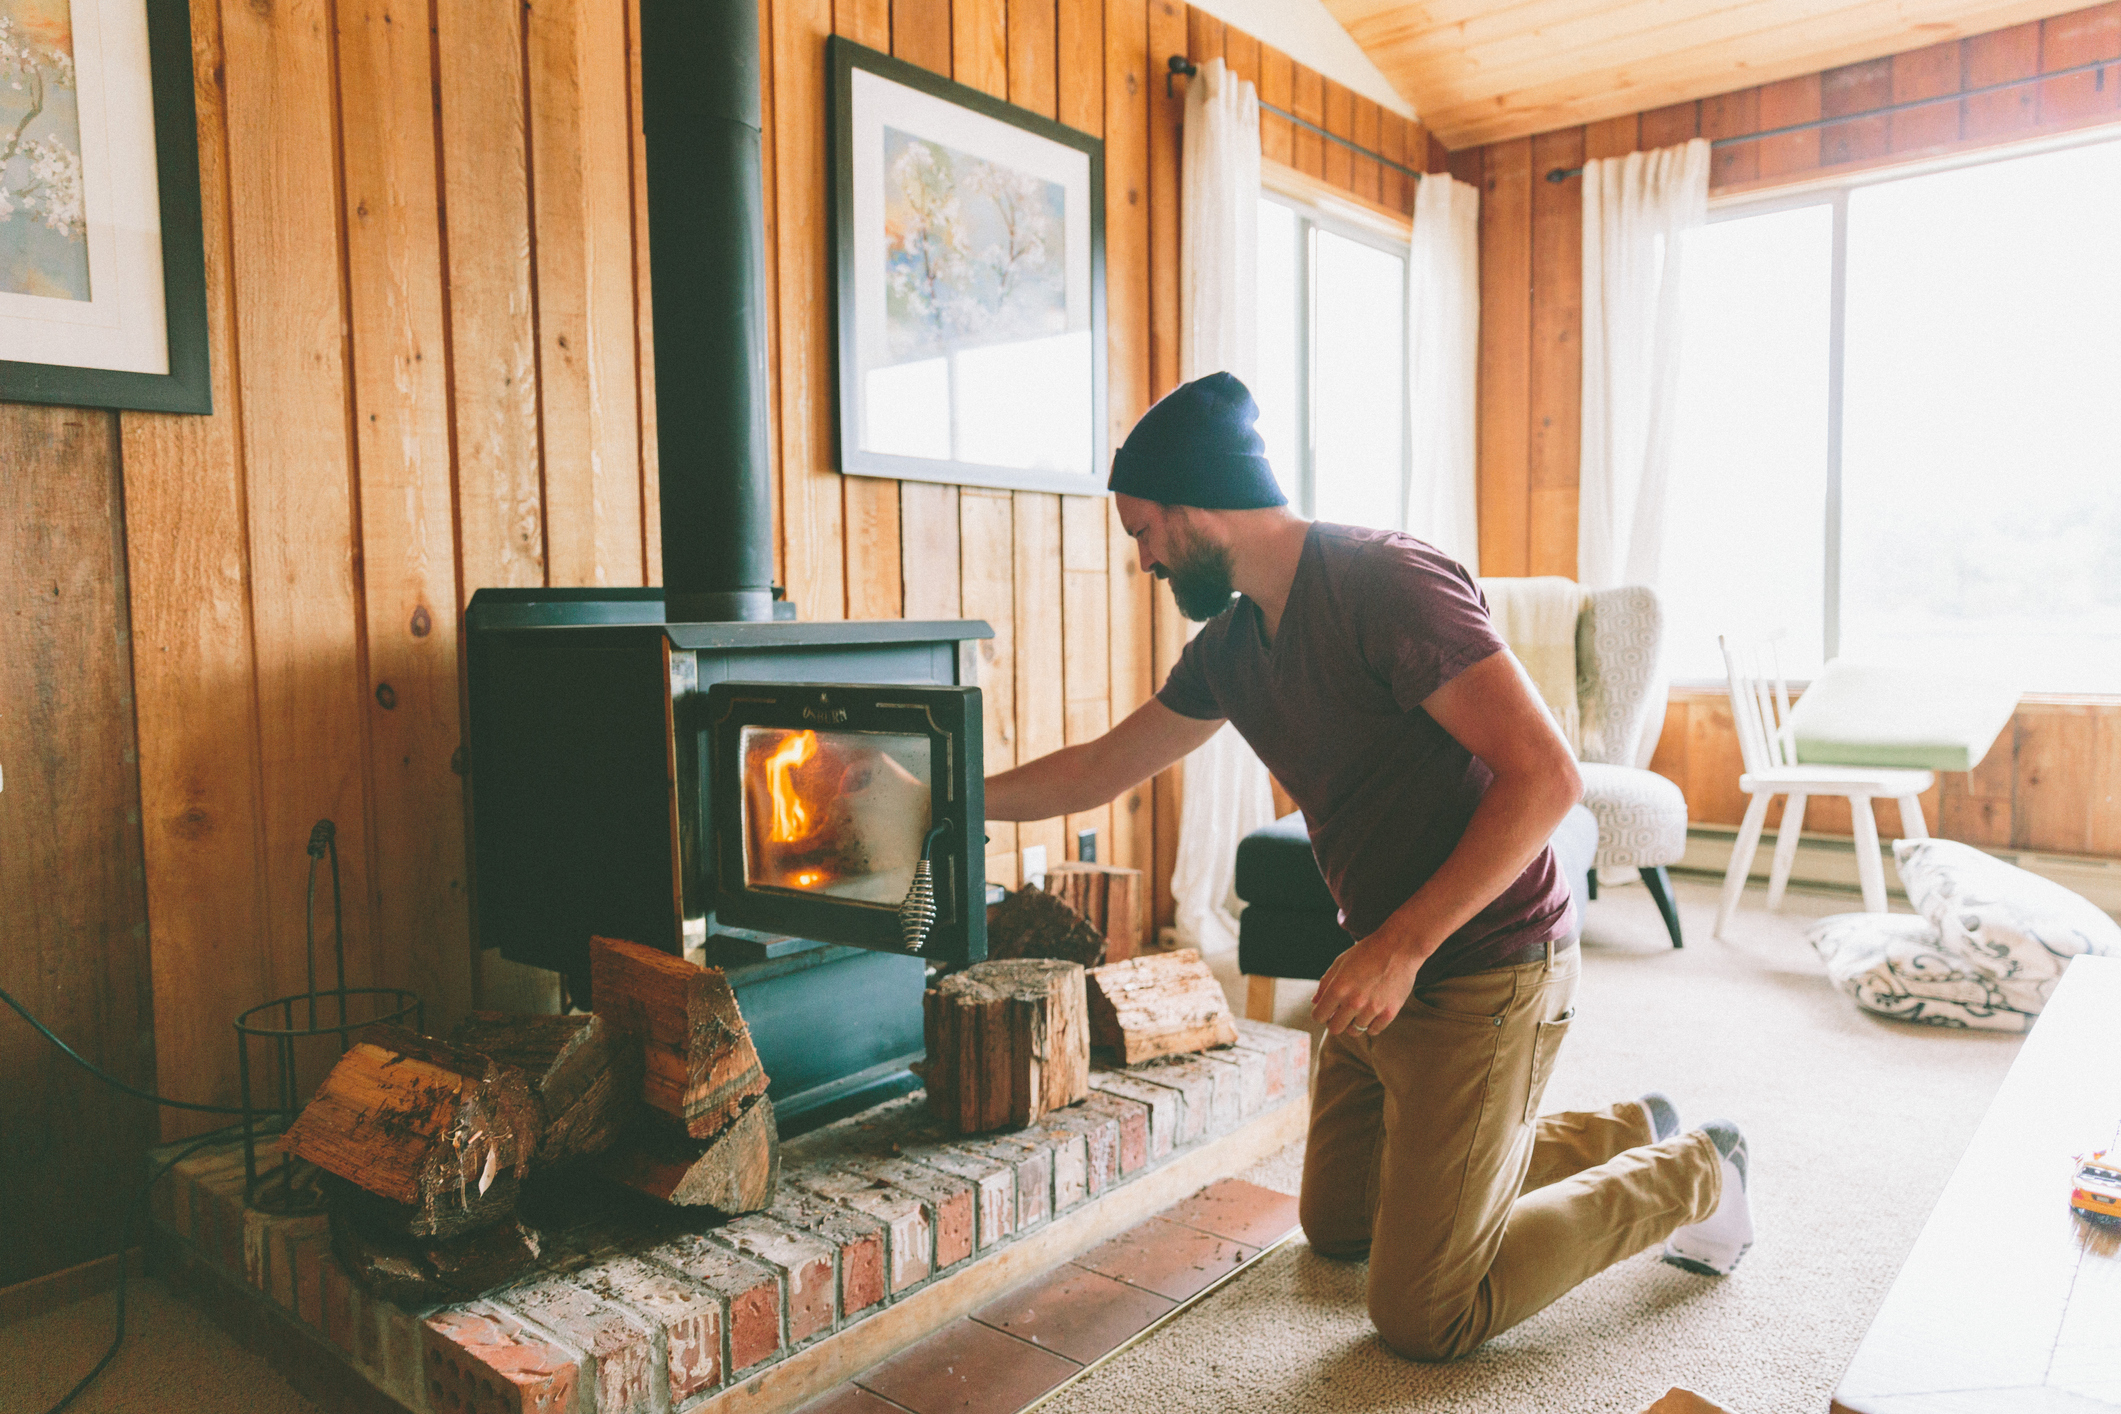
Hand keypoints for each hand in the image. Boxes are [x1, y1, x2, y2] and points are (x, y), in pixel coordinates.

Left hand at [1311, 928, 1427, 1037]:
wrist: (1399, 947)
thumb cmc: (1367, 952)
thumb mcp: (1340, 962)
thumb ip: (1325, 983)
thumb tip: (1315, 1002)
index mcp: (1338, 988)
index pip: (1319, 1016)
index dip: (1320, 1014)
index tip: (1326, 1010)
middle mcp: (1354, 1002)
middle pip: (1335, 1029)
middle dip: (1334, 1022)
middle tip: (1340, 1013)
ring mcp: (1372, 1009)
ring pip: (1355, 1031)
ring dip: (1354, 1022)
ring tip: (1359, 1009)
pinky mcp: (1389, 1013)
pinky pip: (1374, 1031)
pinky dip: (1371, 1024)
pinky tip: (1372, 1012)